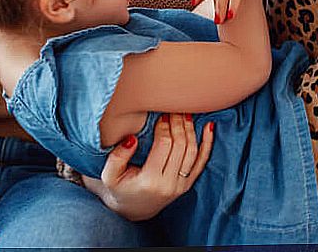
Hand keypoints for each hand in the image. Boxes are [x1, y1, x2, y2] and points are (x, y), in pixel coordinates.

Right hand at [85, 113, 214, 221]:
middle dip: (178, 123)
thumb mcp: (109, 175)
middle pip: (180, 146)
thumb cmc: (119, 188)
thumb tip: (132, 139)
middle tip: (174, 107)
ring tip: (185, 112)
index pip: (164, 146)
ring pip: (193, 152)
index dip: (164, 127)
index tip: (160, 113)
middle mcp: (169, 185)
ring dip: (190, 129)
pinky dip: (207, 144)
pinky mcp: (188, 184)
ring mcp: (181, 186)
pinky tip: (209, 127)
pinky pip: (202, 162)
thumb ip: (117, 157)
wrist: (132, 209)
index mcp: (150, 181)